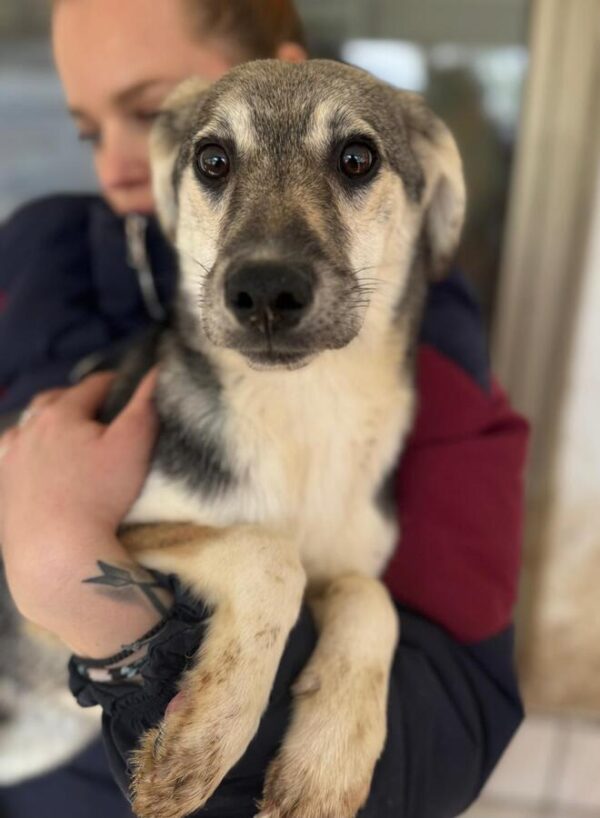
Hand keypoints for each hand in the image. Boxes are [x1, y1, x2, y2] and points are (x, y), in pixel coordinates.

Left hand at [0, 370, 159, 639]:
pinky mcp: (0, 487)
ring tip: (67, 435)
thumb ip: (146, 404)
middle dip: (77, 400)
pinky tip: (37, 464)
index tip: (131, 390)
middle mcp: (28, 428)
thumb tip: (157, 370)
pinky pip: (12, 457)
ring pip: (27, 427)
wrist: (54, 550)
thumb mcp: (133, 445)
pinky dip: (26, 452)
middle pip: (54, 401)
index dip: (117, 384)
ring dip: (46, 424)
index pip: (93, 386)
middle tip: (100, 412)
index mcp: (61, 413)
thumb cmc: (99, 495)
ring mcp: (9, 458)